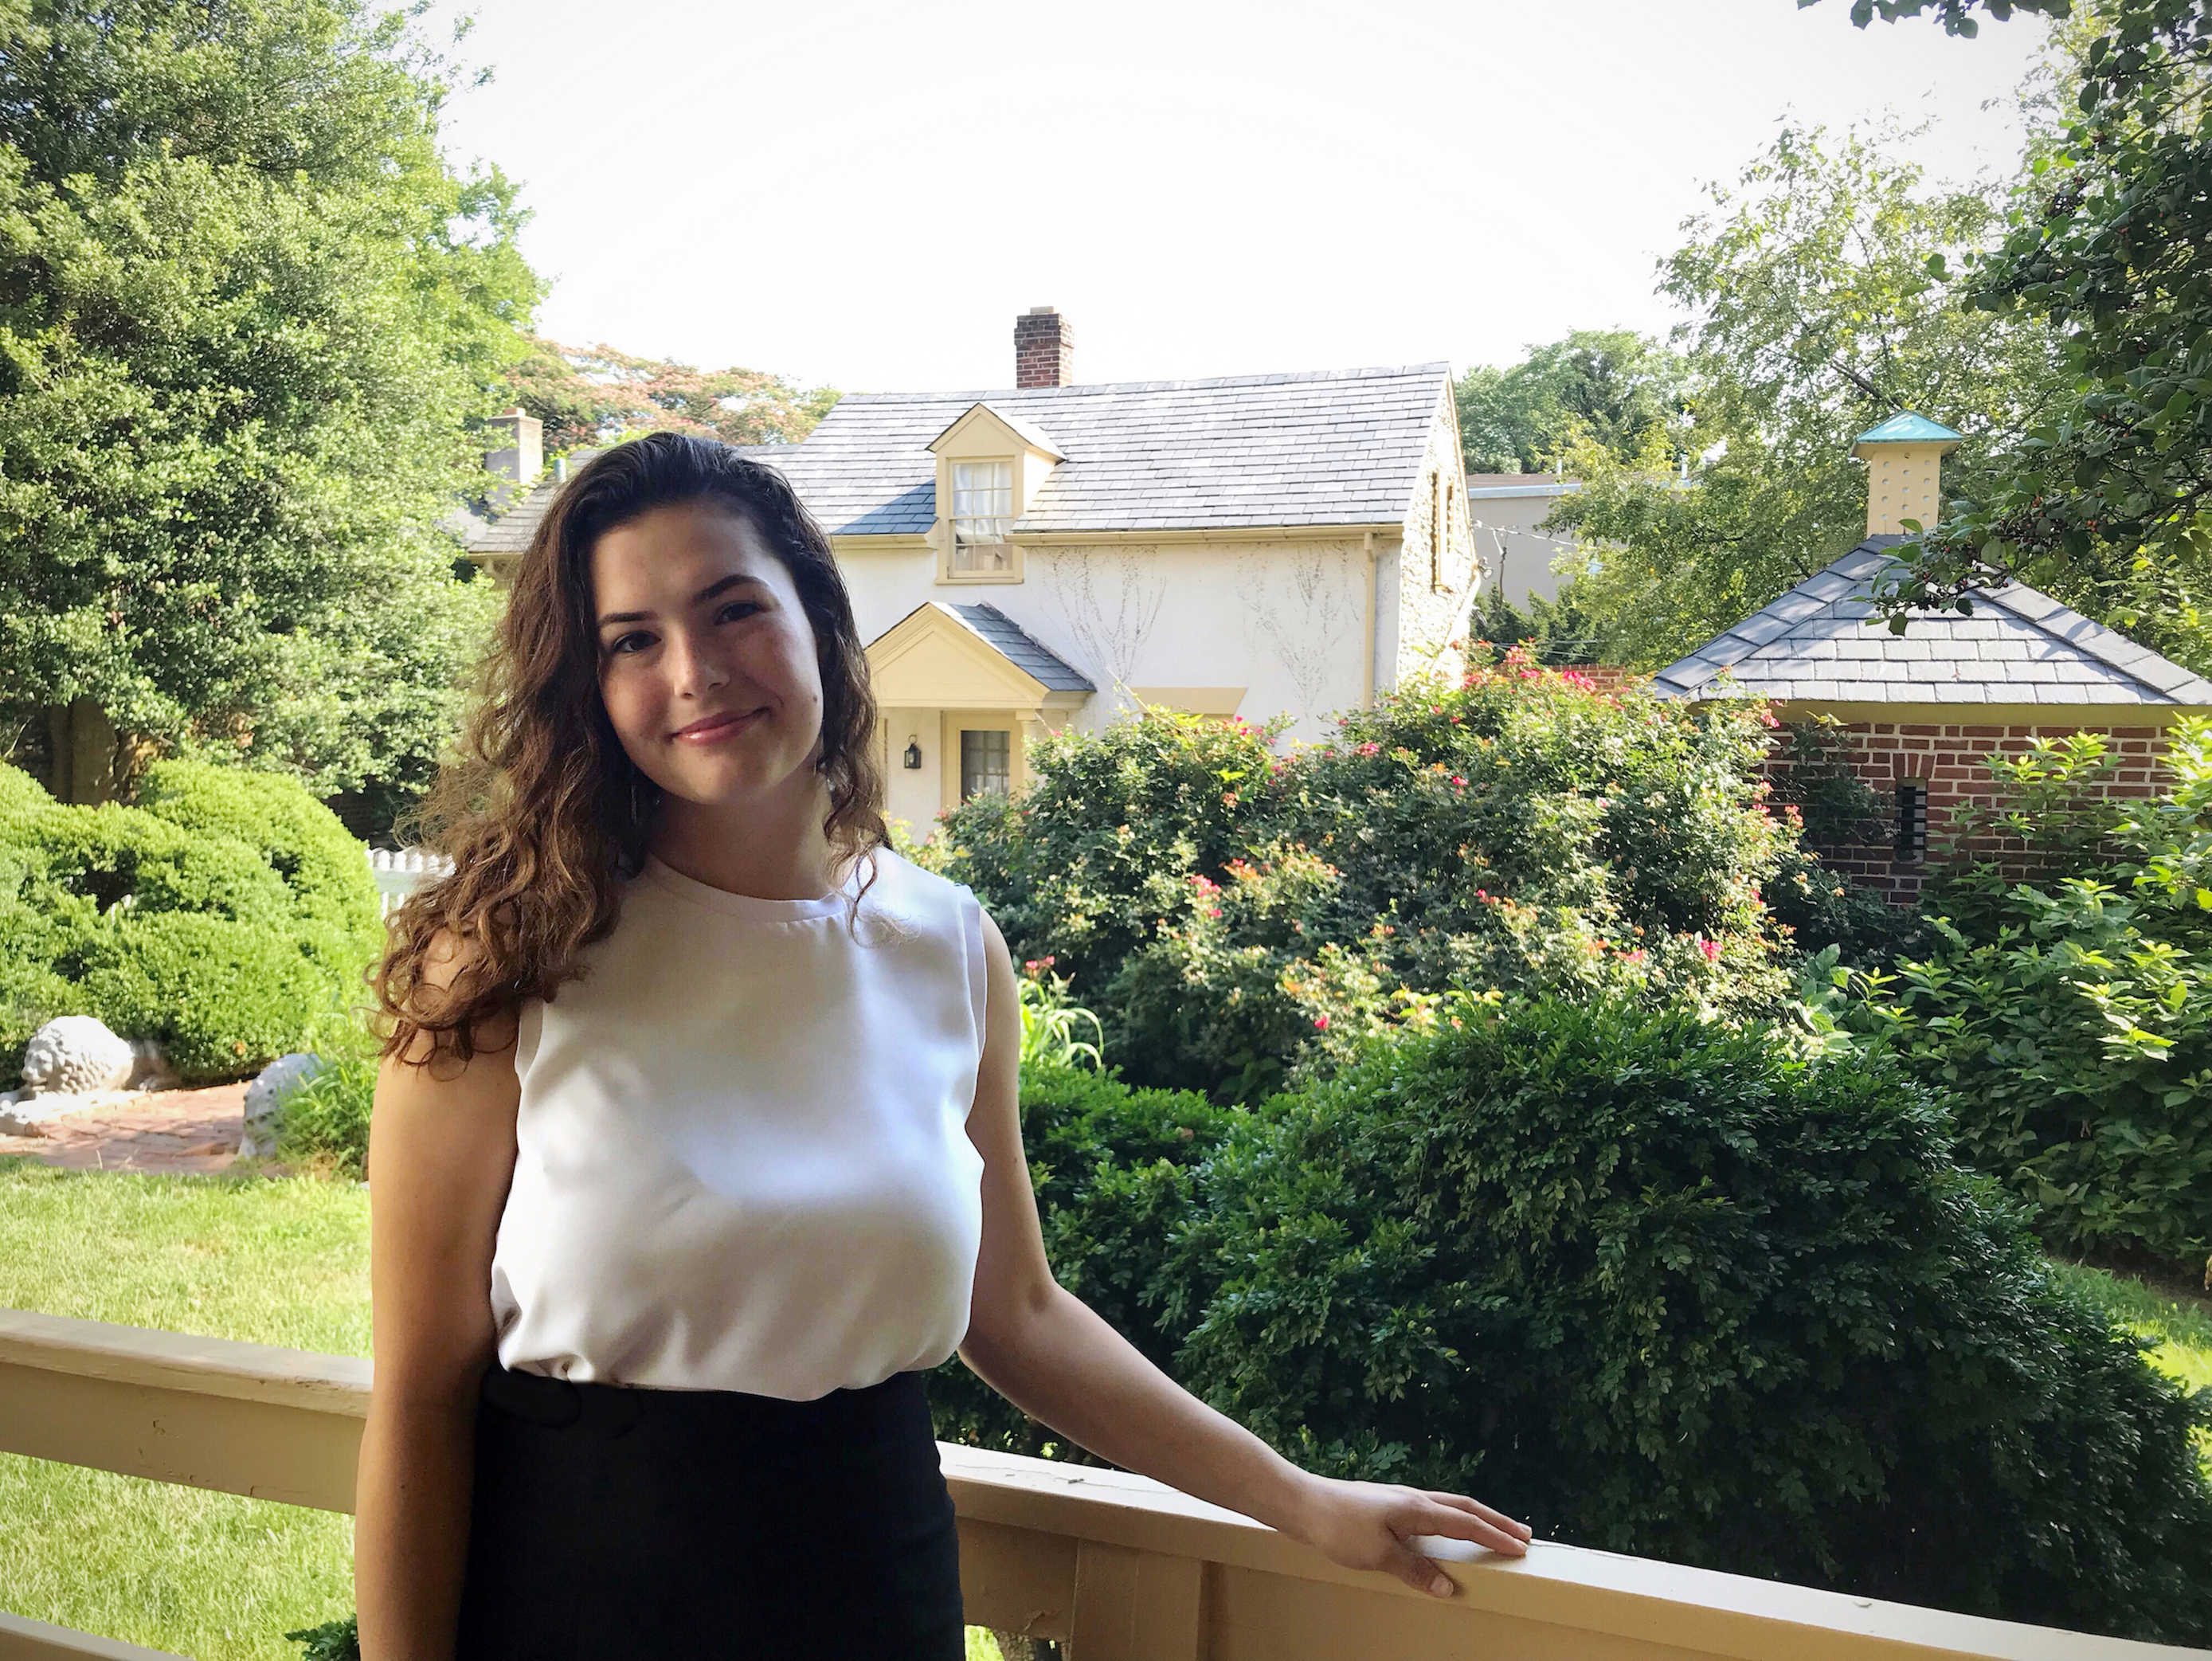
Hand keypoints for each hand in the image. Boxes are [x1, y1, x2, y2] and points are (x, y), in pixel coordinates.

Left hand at [1285, 1473, 1531, 1598]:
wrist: (1302, 1502)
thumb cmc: (1338, 1526)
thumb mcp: (1377, 1555)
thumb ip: (1415, 1571)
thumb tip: (1449, 1587)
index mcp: (1417, 1509)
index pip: (1465, 1524)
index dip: (1494, 1536)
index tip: (1521, 1548)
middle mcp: (1414, 1498)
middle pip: (1464, 1508)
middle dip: (1495, 1521)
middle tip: (1523, 1534)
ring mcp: (1400, 1498)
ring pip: (1448, 1505)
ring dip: (1475, 1517)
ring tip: (1492, 1529)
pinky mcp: (1387, 1504)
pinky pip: (1432, 1509)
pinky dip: (1452, 1518)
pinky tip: (1446, 1529)